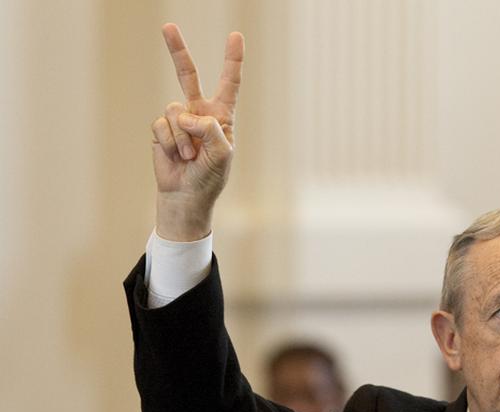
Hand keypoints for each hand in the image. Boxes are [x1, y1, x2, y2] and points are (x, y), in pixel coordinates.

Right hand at [151, 23, 243, 240]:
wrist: (186, 195)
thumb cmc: (210, 176)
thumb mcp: (222, 153)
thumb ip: (210, 129)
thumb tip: (186, 114)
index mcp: (221, 116)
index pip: (229, 83)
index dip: (232, 60)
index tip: (236, 36)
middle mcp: (199, 112)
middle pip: (187, 74)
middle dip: (177, 50)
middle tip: (168, 26)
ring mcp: (178, 120)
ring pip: (174, 110)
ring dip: (183, 138)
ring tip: (190, 156)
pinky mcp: (161, 130)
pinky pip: (162, 125)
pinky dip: (171, 143)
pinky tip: (177, 157)